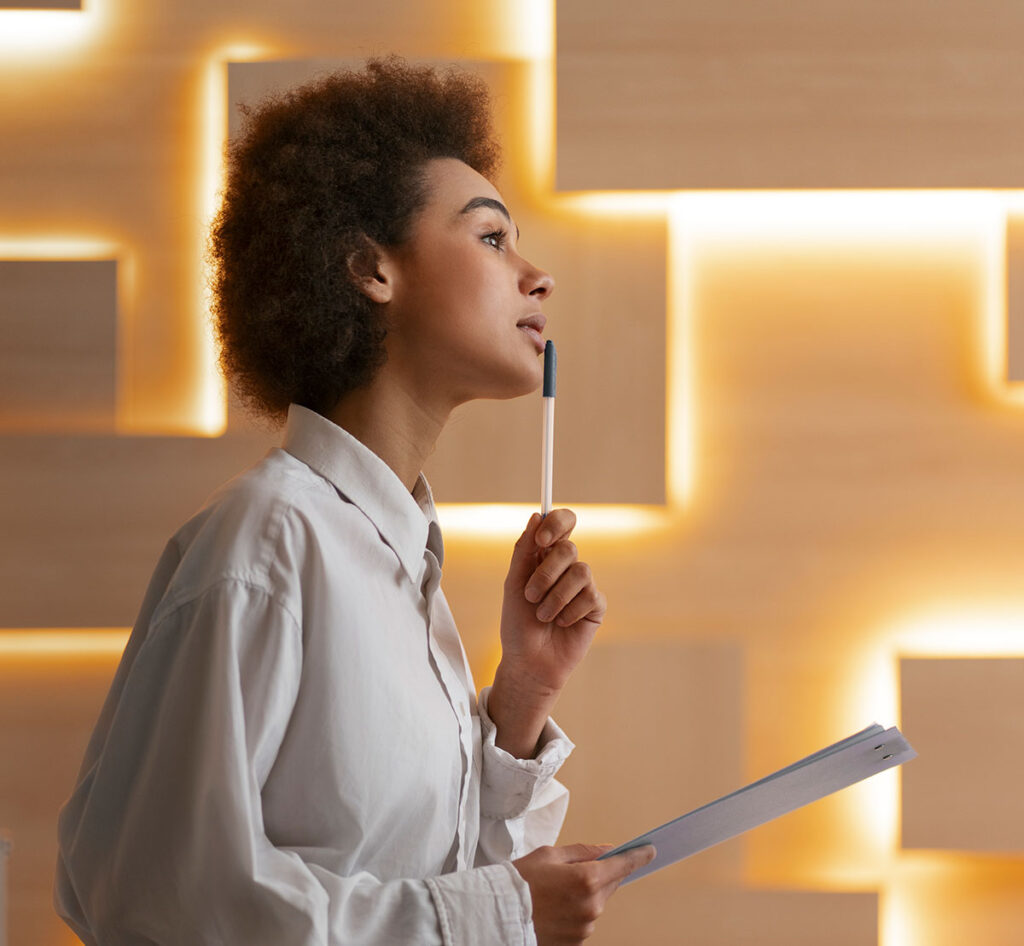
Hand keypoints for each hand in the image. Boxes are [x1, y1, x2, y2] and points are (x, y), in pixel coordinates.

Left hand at [499, 510, 606, 696]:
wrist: (528, 662)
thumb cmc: (517, 624)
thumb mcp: (513, 584)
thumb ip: (524, 551)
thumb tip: (536, 516)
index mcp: (545, 556)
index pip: (562, 523)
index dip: (556, 524)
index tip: (541, 541)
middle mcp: (566, 567)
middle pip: (569, 548)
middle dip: (546, 573)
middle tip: (530, 595)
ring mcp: (583, 586)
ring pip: (581, 571)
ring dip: (555, 597)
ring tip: (542, 616)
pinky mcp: (595, 607)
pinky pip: (590, 596)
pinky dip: (569, 612)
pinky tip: (561, 624)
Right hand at [513, 843, 655, 944]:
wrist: (498, 914)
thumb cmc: (520, 881)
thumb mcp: (550, 855)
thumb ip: (584, 852)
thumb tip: (608, 851)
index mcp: (587, 879)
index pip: (622, 865)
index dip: (637, 856)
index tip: (649, 851)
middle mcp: (592, 906)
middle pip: (609, 885)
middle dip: (599, 875)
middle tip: (572, 872)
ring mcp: (585, 928)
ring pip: (596, 904)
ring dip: (585, 896)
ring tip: (554, 893)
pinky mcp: (576, 944)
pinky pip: (584, 922)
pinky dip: (575, 913)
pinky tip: (554, 909)